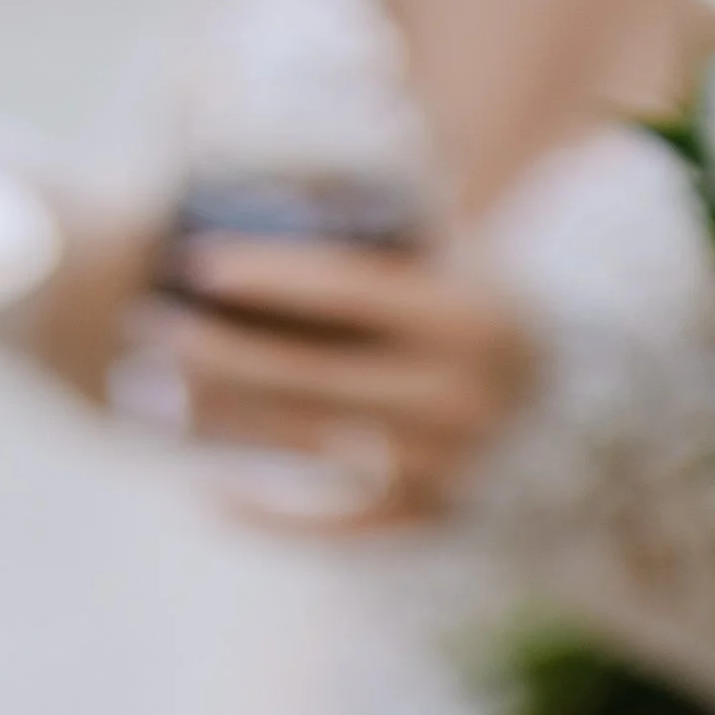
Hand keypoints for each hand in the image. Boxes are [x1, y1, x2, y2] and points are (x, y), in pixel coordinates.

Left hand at [138, 237, 535, 531]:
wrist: (566, 416)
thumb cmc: (483, 320)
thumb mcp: (459, 263)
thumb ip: (388, 239)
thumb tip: (291, 185)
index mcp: (466, 316)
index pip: (350, 291)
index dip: (271, 276)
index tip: (199, 263)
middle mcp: (457, 395)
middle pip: (311, 373)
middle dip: (221, 350)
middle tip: (147, 329)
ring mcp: (443, 468)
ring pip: (311, 444)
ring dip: (225, 423)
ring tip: (156, 397)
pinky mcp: (429, 523)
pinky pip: (335, 529)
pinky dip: (272, 519)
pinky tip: (212, 497)